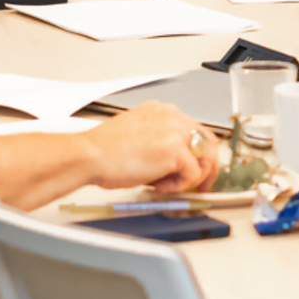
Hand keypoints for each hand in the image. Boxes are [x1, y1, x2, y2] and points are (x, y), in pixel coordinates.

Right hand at [91, 102, 218, 193]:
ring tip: (170, 187)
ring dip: (191, 178)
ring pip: (205, 158)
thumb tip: (173, 165)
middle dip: (206, 167)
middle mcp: (173, 116)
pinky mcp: (176, 150)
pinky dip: (179, 186)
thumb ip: (160, 144)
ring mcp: (176, 131)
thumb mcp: (138, 137)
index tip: (195, 168)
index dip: (197, 153)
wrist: (90, 155)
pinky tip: (158, 186)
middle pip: (208, 142)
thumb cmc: (104, 151)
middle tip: (200, 185)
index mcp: (162, 111)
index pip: (194, 130)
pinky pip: (192, 174)